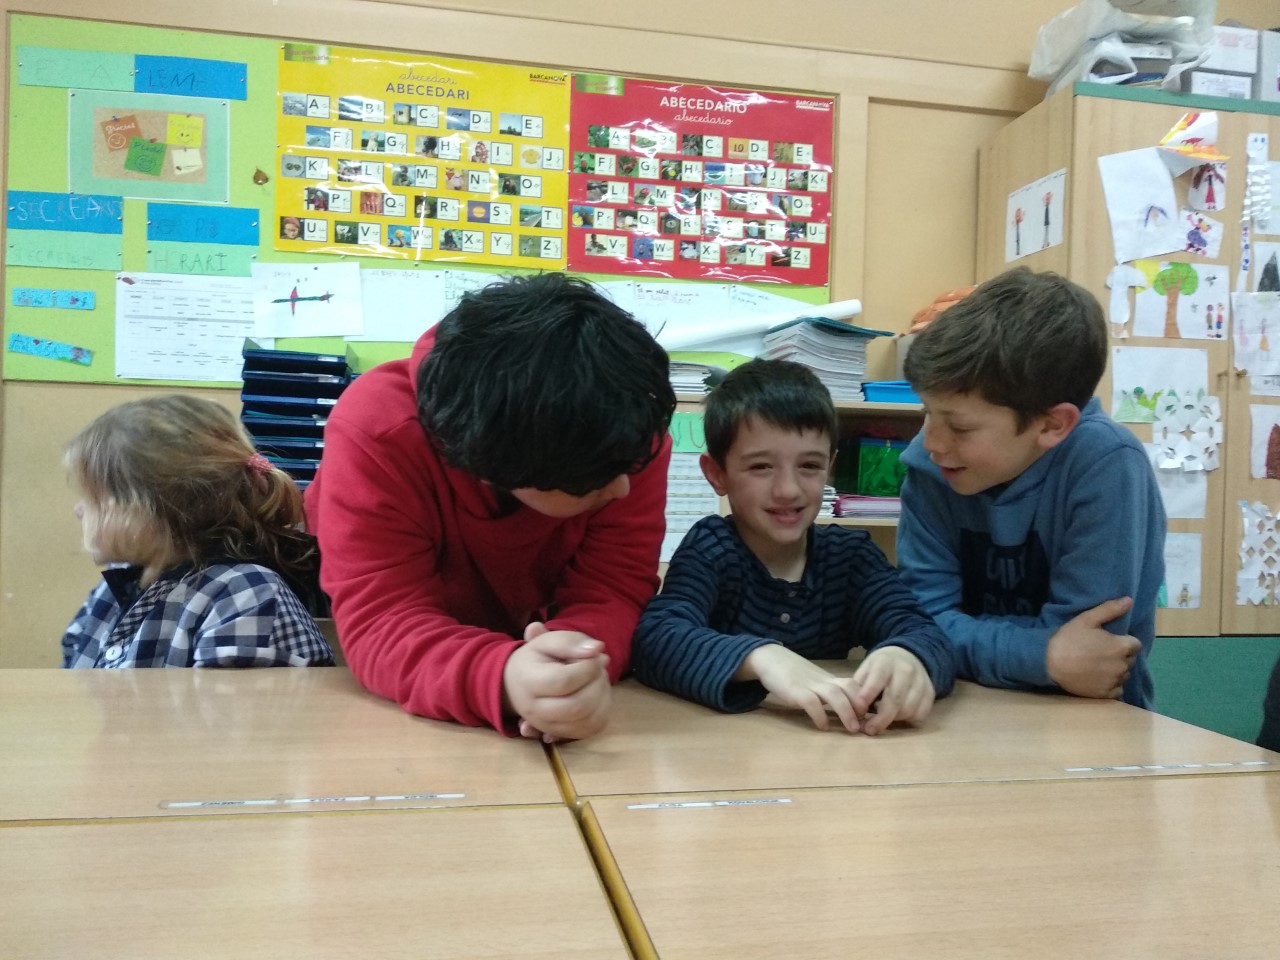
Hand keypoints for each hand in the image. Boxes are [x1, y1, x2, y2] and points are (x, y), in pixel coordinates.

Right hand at [503, 622, 611, 742]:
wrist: (517, 684)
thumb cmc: (535, 660)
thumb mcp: (547, 642)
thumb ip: (570, 642)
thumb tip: (598, 648)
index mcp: (529, 682)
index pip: (564, 681)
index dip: (586, 667)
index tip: (592, 657)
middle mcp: (536, 711)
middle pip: (577, 706)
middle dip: (597, 683)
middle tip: (597, 668)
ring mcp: (550, 726)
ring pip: (588, 720)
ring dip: (602, 696)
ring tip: (597, 678)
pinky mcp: (565, 734)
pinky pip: (593, 728)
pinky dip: (603, 709)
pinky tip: (597, 693)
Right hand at [738, 645, 860, 732]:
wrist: (769, 658)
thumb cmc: (792, 673)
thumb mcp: (814, 682)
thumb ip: (827, 693)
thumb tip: (845, 711)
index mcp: (828, 679)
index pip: (854, 686)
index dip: (866, 701)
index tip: (873, 718)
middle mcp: (822, 681)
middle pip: (849, 689)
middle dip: (861, 707)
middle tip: (869, 726)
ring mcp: (809, 685)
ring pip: (834, 695)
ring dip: (846, 712)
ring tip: (853, 729)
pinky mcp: (794, 690)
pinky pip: (810, 702)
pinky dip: (819, 715)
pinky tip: (823, 726)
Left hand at [849, 646, 935, 734]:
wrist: (907, 657)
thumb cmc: (881, 667)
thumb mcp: (866, 669)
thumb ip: (859, 687)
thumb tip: (854, 710)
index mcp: (885, 662)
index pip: (877, 679)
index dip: (867, 696)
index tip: (859, 711)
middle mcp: (906, 670)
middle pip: (895, 699)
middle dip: (881, 719)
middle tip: (869, 730)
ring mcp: (921, 681)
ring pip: (908, 709)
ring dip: (894, 720)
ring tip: (883, 718)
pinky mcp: (930, 693)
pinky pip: (920, 714)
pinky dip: (908, 720)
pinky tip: (898, 716)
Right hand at [1046, 597, 1140, 699]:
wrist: (1049, 662)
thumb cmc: (1069, 638)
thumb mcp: (1087, 619)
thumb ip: (1110, 609)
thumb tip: (1129, 600)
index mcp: (1121, 646)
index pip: (1135, 644)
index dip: (1123, 641)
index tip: (1109, 641)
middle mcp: (1123, 666)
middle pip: (1130, 660)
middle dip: (1120, 655)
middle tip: (1101, 652)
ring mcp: (1115, 681)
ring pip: (1124, 675)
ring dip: (1116, 670)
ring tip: (1098, 666)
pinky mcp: (1106, 694)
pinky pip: (1117, 690)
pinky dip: (1111, 685)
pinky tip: (1097, 678)